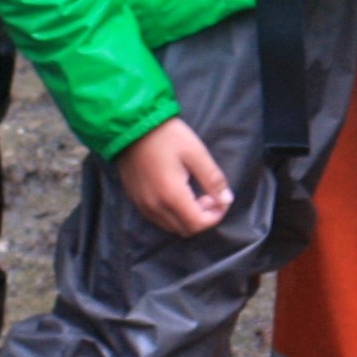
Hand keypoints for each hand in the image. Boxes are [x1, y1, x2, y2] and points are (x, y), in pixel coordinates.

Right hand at [112, 116, 233, 237]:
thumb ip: (212, 179)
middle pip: (184, 230)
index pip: (197, 224)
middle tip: (211, 196)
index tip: (222, 200)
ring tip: (197, 194)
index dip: (216, 216)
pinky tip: (180, 193)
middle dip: (203, 218)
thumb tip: (226, 199)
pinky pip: (159, 219)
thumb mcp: (195, 152)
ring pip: (171, 226)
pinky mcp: (136, 200)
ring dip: (188, 217)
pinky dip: (174, 214)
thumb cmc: (167, 136)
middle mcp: (154, 207)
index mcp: (171, 195)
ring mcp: (142, 205)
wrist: (131, 126)